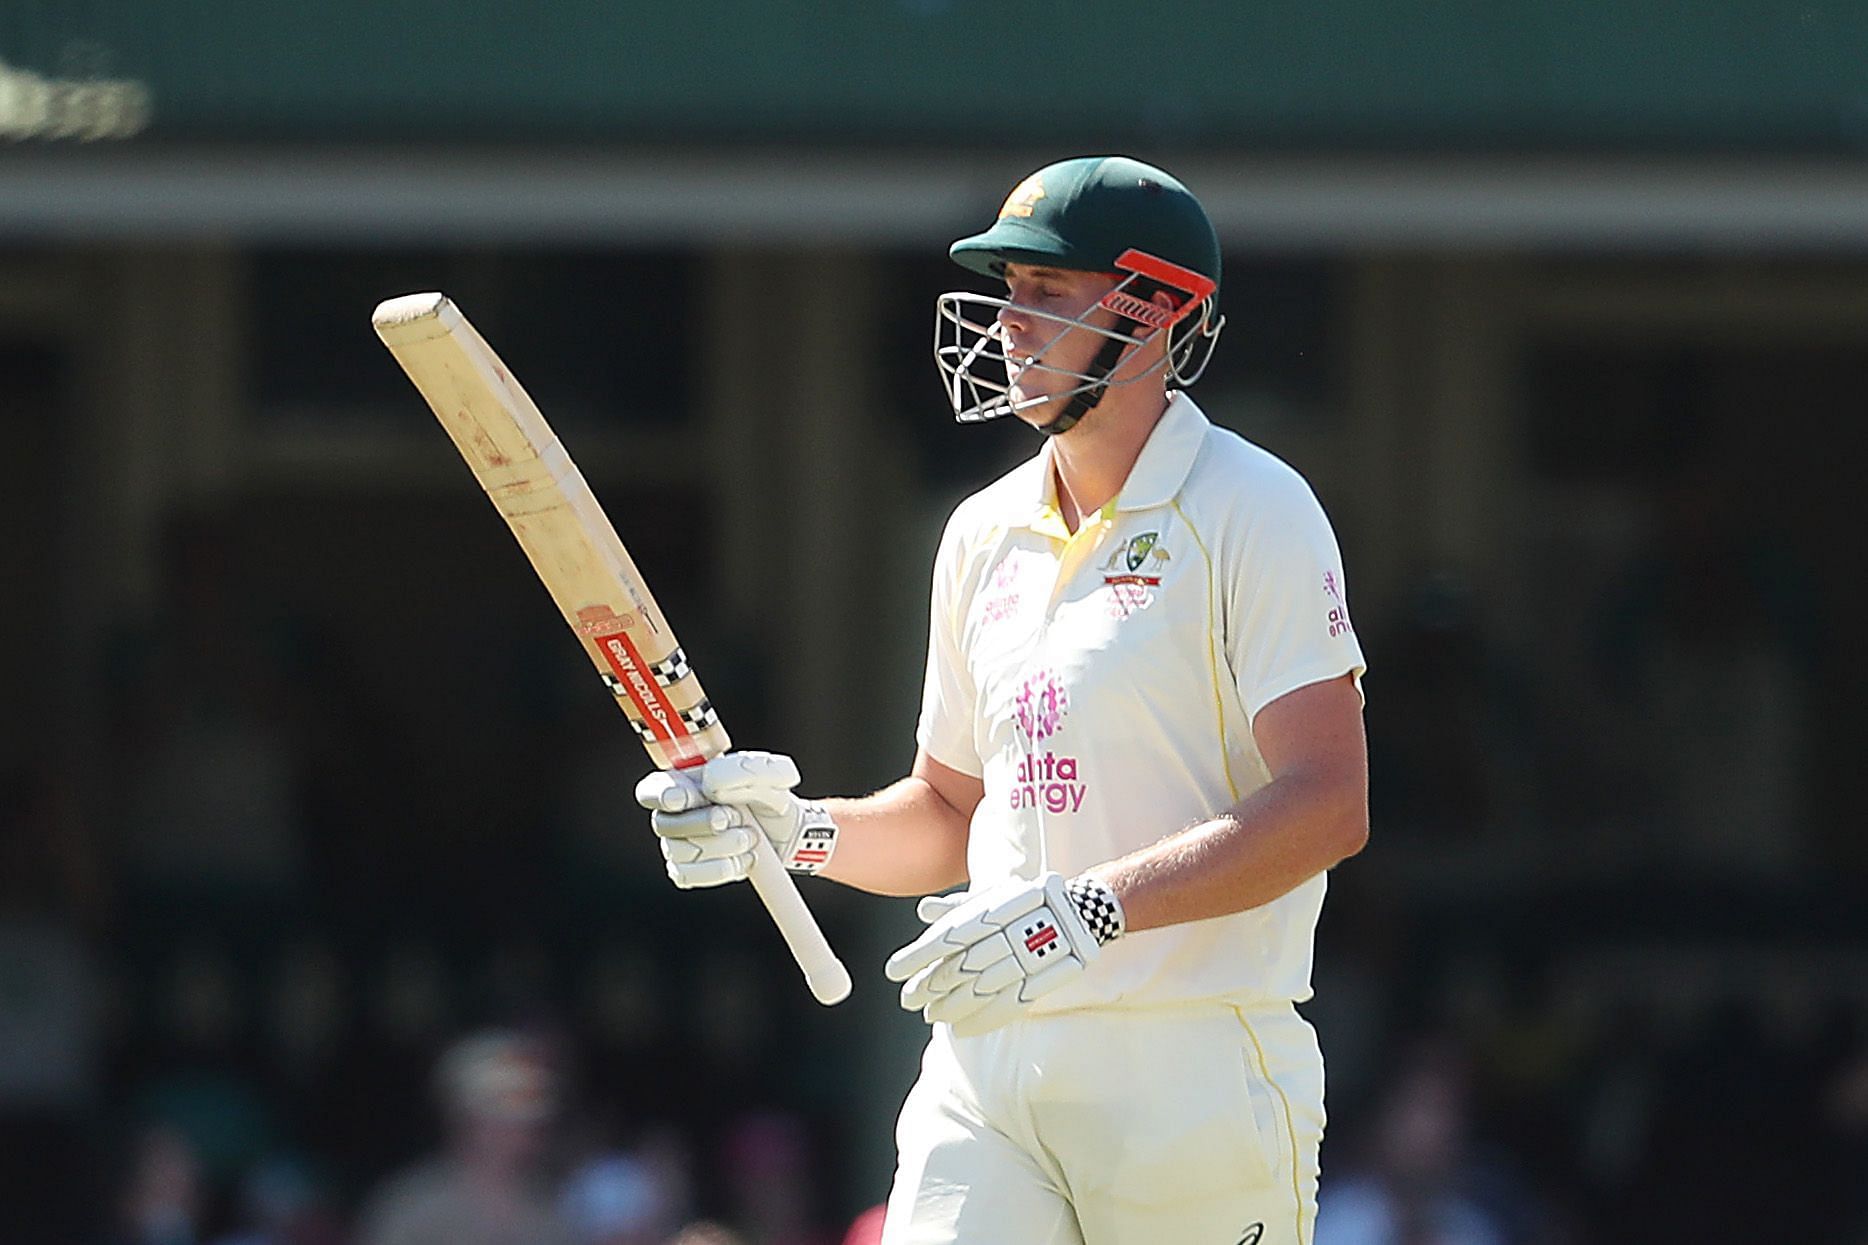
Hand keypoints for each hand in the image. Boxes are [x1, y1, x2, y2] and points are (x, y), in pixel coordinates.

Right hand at [634, 751, 837, 888]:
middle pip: (664, 824)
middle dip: (703, 823)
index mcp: (685, 782)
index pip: (652, 790)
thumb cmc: (772, 795)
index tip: (686, 799)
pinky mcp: (687, 872)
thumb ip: (744, 770)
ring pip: (680, 852)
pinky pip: (688, 875)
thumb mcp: (772, 773)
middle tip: (736, 818)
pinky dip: (720, 868)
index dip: (663, 795)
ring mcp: (678, 845)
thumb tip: (710, 783)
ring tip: (750, 837)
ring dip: (721, 846)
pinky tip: (744, 858)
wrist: (787, 832)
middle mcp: (673, 814)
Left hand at [883, 872, 1124, 1035]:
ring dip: (950, 1006)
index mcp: (992, 912)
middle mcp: (1006, 937)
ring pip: (978, 990)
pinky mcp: (1040, 984)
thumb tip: (923, 911)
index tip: (894, 971)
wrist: (1080, 913)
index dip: (917, 956)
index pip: (945, 937)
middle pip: (959, 967)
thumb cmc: (1029, 902)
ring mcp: (1024, 962)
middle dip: (929, 986)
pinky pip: (1005, 1007)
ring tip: (930, 1015)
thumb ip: (959, 907)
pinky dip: (980, 1021)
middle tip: (908, 998)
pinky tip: (960, 1030)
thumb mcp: (995, 895)